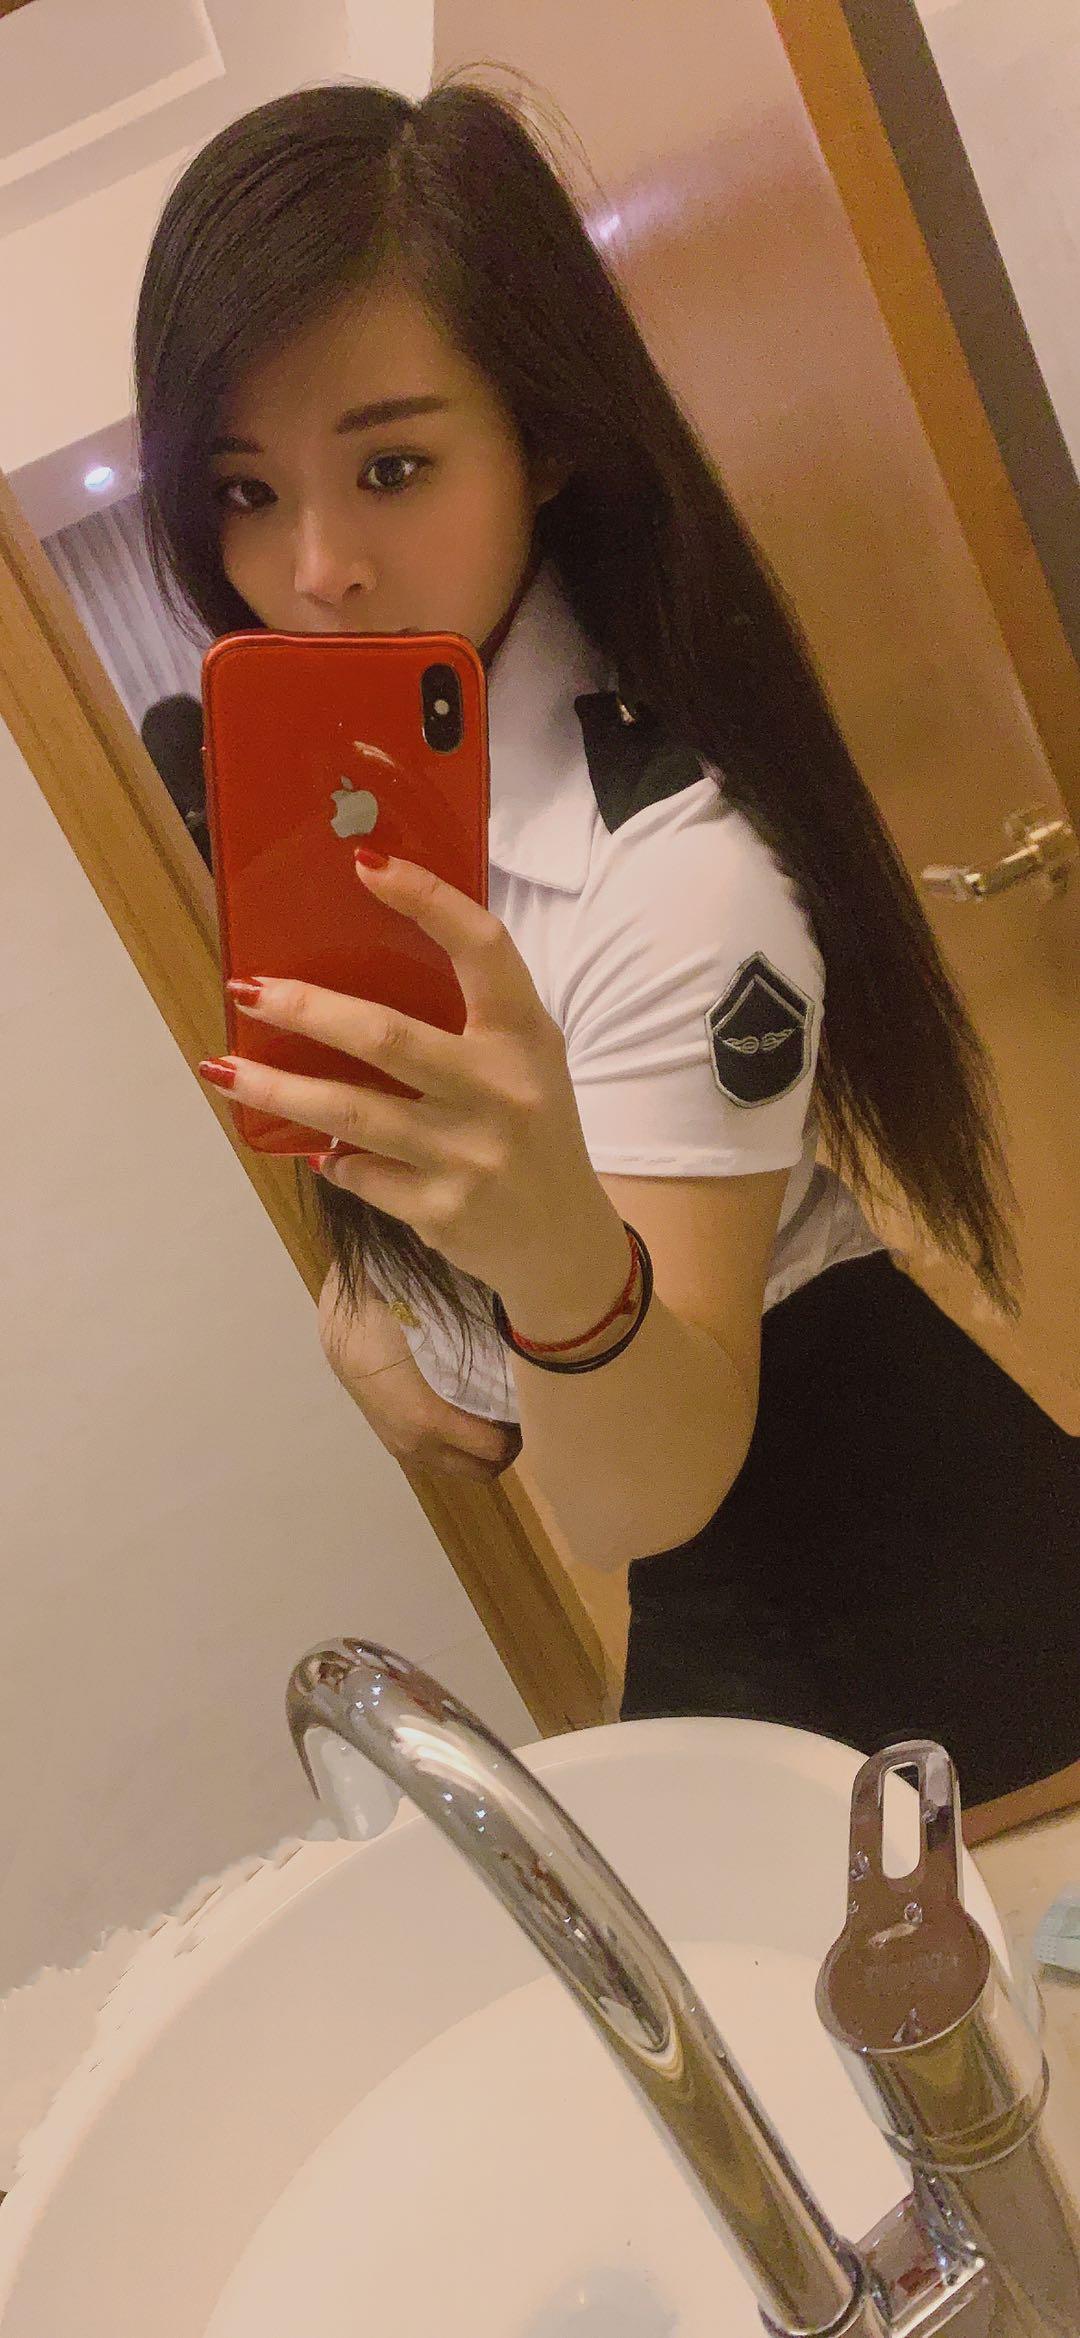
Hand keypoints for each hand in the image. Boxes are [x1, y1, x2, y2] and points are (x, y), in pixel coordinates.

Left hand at [201, 849, 626, 1309]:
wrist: (563, 1241)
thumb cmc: (529, 1129)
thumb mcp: (523, 1062)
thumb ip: (466, 1018)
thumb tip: (348, 975)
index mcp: (525, 1036)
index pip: (483, 948)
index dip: (428, 900)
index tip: (366, 864)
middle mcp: (503, 1091)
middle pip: (386, 1037)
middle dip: (306, 1010)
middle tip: (248, 989)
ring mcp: (471, 1155)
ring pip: (349, 1113)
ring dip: (275, 1090)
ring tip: (222, 1068)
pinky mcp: (441, 1210)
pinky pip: (359, 1172)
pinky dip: (329, 1157)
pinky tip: (312, 1147)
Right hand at [319, 1268, 522, 1480]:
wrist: (344, 1327)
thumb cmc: (395, 1322)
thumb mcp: (445, 1338)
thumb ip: (482, 1362)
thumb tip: (524, 1371)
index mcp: (431, 1420)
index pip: (494, 1448)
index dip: (520, 1432)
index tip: (533, 1408)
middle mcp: (419, 1445)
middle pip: (482, 1471)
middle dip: (506, 1450)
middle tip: (519, 1417)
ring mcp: (404, 1449)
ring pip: (460, 1469)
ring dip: (481, 1452)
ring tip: (494, 1418)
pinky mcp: (394, 1444)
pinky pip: (439, 1461)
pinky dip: (458, 1449)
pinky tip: (465, 1417)